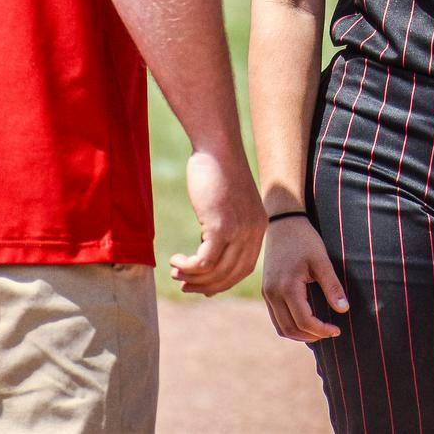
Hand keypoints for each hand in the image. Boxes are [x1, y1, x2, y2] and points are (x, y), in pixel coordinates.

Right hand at [169, 149, 265, 295]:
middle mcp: (253, 232)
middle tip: (185, 285)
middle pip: (230, 275)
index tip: (204, 286)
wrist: (217, 148)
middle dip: (206, 285)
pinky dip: (187, 267)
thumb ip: (225, 227)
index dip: (223, 282)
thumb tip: (208, 252)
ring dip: (192, 278)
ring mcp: (239, 230)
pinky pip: (203, 262)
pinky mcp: (221, 227)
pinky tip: (175, 261)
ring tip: (175, 272)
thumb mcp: (228, 203)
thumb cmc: (218, 171)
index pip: (244, 268)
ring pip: (215, 271)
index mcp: (258, 227)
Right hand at [259, 217, 348, 342]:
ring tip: (319, 330)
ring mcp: (267, 293)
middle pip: (290, 329)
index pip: (304, 321)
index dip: (321, 330)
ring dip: (299, 334)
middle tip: (330, 332)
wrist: (283, 222)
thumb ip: (332, 286)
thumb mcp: (321, 260)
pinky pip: (276, 317)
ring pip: (280, 327)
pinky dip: (290, 325)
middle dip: (311, 336)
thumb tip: (344, 309)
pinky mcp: (266, 290)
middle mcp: (272, 293)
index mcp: (287, 287)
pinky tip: (305, 320)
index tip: (337, 330)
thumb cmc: (304, 239)